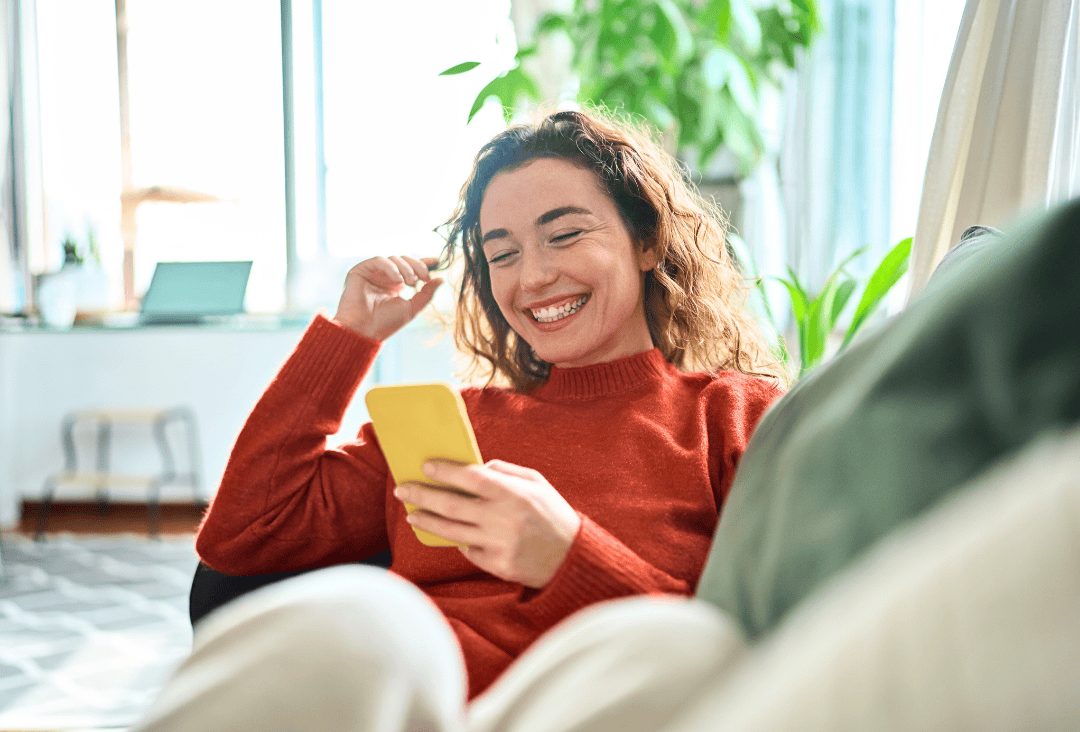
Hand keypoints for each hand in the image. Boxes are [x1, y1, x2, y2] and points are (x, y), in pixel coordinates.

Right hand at [333, 255, 442, 341]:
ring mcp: (373, 273)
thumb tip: (441, 279)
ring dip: (406, 269)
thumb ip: (426, 294)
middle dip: (417, 266)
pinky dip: (391, 267)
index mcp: (396, 285)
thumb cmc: (385, 323)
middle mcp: (384, 277)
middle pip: (404, 260)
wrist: (364, 331)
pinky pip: (379, 260)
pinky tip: (398, 280)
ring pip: (394, 259)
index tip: (437, 261)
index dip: (424, 262)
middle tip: (424, 278)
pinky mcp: (361, 270)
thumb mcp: (412, 308)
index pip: (411, 268)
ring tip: (410, 283)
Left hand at [393, 460, 581, 587]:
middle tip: (403, 489)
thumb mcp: (537, 483)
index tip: (425, 466)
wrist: (572, 558)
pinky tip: (449, 533)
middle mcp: (503, 519)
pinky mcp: (496, 565)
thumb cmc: (553, 514)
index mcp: (513, 494)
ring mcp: (498, 545)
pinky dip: (457, 540)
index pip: (470, 478)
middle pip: (451, 505)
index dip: (445, 471)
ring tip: (411, 514)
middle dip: (422, 495)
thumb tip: (476, 466)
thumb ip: (506, 471)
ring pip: (451, 531)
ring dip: (427, 521)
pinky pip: (467, 550)